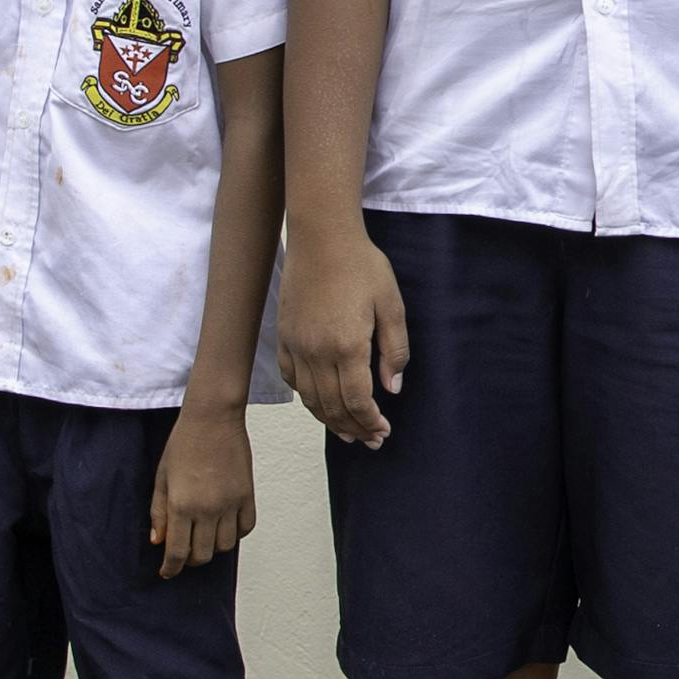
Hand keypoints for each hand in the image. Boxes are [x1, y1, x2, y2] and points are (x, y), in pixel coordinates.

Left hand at [152, 398, 258, 571]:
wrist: (213, 419)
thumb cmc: (182, 444)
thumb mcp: (161, 478)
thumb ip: (159, 512)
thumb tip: (158, 542)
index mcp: (182, 505)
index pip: (177, 552)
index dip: (171, 568)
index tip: (167, 572)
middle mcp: (208, 509)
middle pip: (202, 555)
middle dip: (190, 560)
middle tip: (183, 551)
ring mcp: (231, 504)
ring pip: (225, 546)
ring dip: (212, 548)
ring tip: (204, 536)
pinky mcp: (247, 496)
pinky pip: (245, 528)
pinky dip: (235, 534)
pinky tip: (224, 526)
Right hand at [279, 226, 407, 446]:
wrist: (321, 238)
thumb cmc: (361, 266)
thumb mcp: (391, 305)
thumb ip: (394, 351)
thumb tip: (393, 389)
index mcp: (347, 346)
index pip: (357, 401)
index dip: (370, 422)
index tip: (383, 431)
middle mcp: (317, 352)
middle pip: (332, 407)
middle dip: (354, 428)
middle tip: (370, 440)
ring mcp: (296, 346)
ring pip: (310, 398)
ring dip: (330, 420)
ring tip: (348, 431)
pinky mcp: (284, 337)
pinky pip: (293, 379)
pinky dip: (307, 398)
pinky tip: (321, 403)